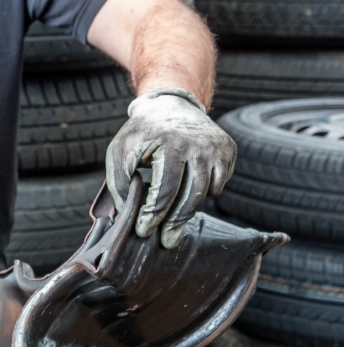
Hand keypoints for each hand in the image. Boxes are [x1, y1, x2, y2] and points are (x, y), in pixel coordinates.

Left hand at [105, 88, 235, 248]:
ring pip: (207, 192)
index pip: (164, 190)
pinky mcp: (228, 149)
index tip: (144, 232)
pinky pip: (219, 183)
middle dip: (175, 222)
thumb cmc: (140, 133)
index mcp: (168, 144)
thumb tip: (127, 214)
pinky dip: (205, 192)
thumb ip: (119, 183)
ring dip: (189, 210)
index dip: (154, 215)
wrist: (170, 104)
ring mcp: (216, 146)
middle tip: (166, 241)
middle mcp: (197, 144)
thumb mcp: (119, 151)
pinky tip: (188, 190)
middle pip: (190, 196)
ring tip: (173, 223)